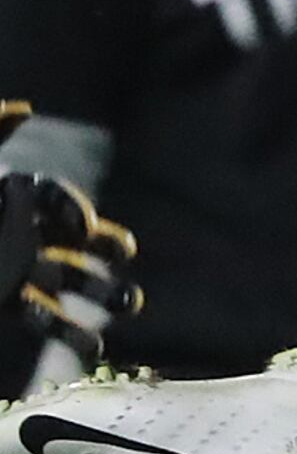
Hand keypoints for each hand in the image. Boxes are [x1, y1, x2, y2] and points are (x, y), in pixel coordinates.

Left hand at [1, 172, 138, 383]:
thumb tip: (26, 109)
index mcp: (0, 199)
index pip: (50, 196)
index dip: (74, 209)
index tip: (82, 229)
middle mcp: (8, 233)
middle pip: (69, 236)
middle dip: (105, 248)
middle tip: (125, 259)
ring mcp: (8, 272)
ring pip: (66, 279)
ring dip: (103, 290)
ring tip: (128, 304)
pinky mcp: (2, 306)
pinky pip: (43, 318)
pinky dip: (72, 331)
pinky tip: (93, 344)